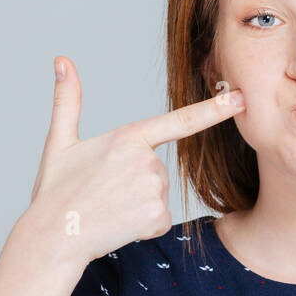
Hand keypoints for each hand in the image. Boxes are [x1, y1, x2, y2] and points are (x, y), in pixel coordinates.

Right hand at [25, 56, 244, 266]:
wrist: (53, 235)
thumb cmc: (55, 191)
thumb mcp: (59, 142)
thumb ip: (67, 100)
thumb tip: (62, 60)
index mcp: (129, 138)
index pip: (180, 121)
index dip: (214, 110)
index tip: (242, 99)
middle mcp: (147, 161)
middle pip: (156, 170)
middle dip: (135, 183)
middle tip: (103, 192)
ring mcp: (155, 190)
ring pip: (157, 195)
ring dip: (137, 205)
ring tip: (108, 207)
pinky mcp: (158, 217)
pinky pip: (159, 219)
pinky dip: (141, 225)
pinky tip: (118, 223)